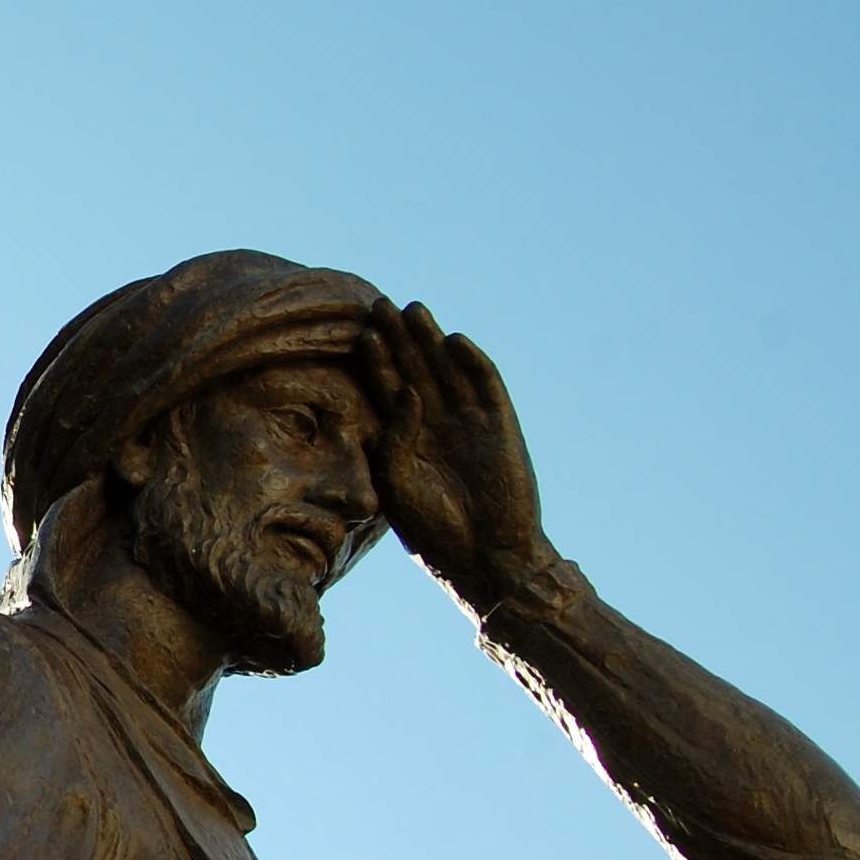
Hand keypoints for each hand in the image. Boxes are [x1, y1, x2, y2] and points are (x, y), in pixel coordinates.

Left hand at [357, 299, 561, 612]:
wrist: (483, 554)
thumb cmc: (434, 527)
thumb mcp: (396, 484)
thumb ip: (394, 438)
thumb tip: (403, 393)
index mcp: (406, 438)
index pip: (388, 389)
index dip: (376, 361)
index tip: (360, 332)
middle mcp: (435, 424)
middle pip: (415, 369)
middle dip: (399, 339)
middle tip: (380, 305)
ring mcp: (469, 422)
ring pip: (447, 370)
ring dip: (431, 341)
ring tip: (413, 310)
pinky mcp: (500, 426)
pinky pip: (486, 387)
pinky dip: (472, 363)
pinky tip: (453, 341)